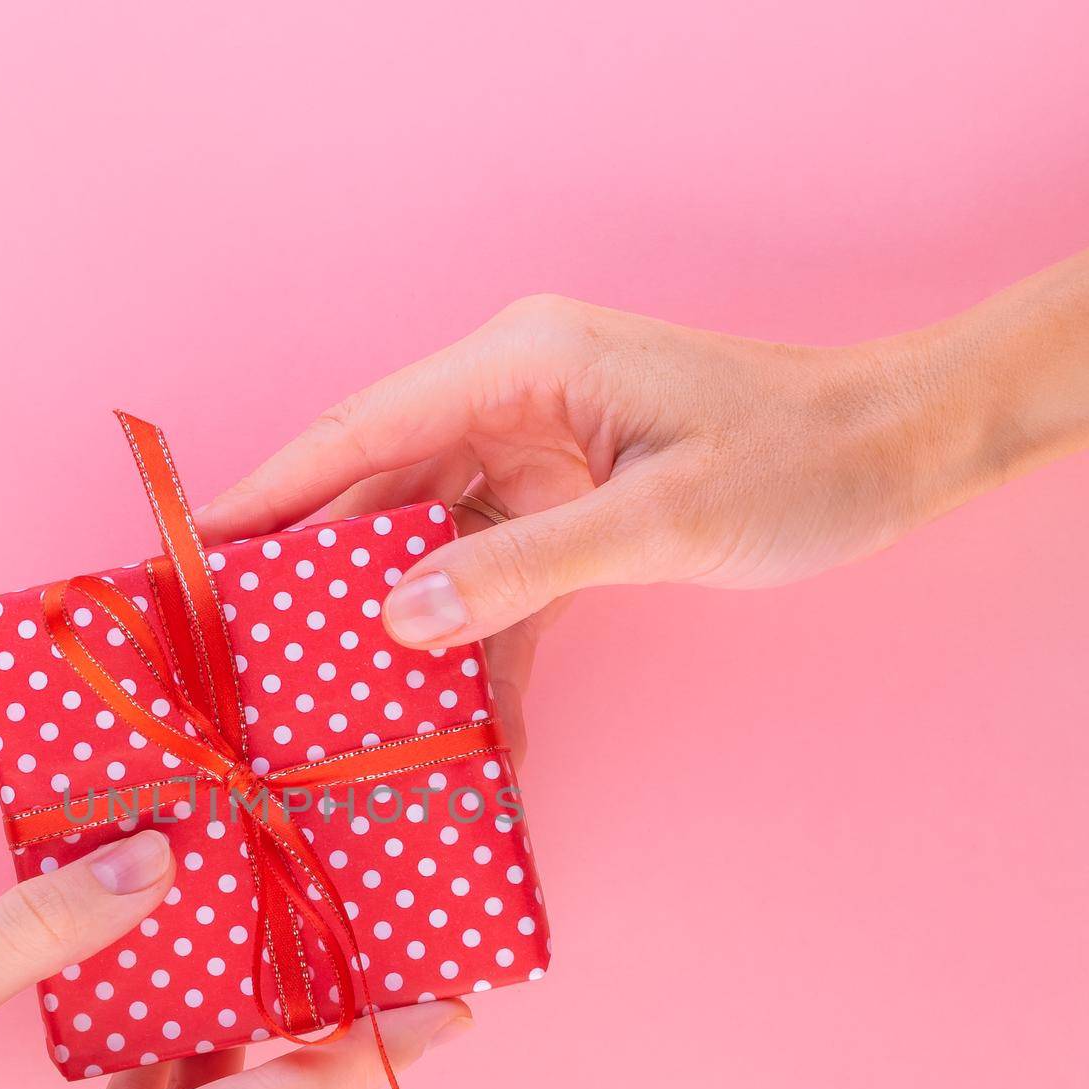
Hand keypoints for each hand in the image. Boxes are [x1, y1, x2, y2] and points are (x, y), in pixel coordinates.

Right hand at [197, 255, 1088, 651]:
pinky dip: (478, 643)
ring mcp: (538, 454)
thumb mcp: (656, 522)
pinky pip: (495, 577)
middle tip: (247, 648)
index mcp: (521, 366)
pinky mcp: (567, 507)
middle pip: (381, 489)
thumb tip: (396, 619)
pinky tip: (463, 720)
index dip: (272, 491)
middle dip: (316, 571)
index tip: (196, 549)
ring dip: (395, 621)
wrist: (892, 456)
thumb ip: (520, 570)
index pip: (363, 429)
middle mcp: (514, 400)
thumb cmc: (790, 466)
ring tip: (335, 701)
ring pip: (430, 541)